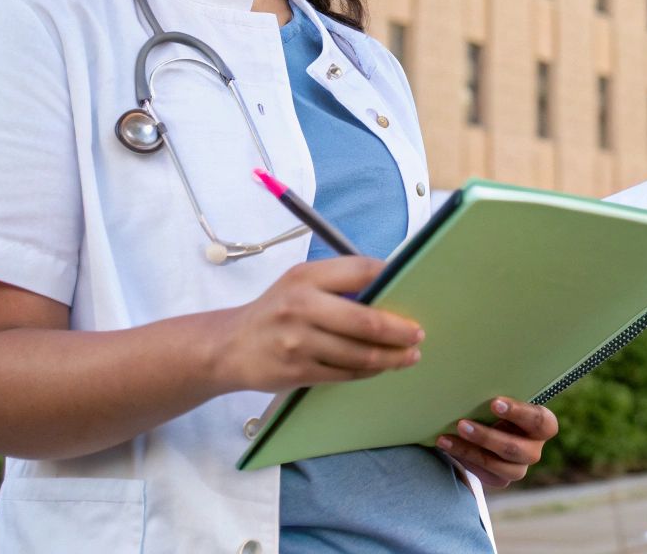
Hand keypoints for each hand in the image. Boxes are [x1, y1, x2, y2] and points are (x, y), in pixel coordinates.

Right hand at [210, 257, 423, 391]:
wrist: (228, 347)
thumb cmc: (276, 311)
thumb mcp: (300, 284)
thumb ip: (339, 283)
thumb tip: (391, 291)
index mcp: (306, 277)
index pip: (361, 271)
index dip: (392, 279)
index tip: (413, 289)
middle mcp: (301, 306)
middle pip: (367, 321)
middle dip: (400, 331)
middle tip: (418, 334)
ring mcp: (298, 342)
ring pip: (360, 354)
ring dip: (392, 357)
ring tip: (409, 355)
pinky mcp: (297, 371)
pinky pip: (346, 374)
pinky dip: (369, 371)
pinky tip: (381, 367)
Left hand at [435, 396, 558, 488]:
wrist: (486, 427)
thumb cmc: (495, 405)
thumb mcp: (501, 399)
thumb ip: (496, 391)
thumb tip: (470, 370)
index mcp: (543, 424)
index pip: (539, 421)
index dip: (518, 413)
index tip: (494, 403)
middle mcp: (534, 449)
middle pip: (516, 449)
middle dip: (487, 437)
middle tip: (462, 424)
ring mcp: (519, 467)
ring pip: (499, 465)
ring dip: (470, 451)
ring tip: (446, 438)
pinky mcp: (501, 479)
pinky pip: (484, 474)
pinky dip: (464, 460)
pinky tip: (447, 447)